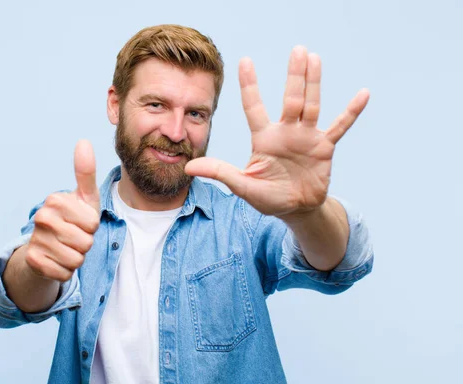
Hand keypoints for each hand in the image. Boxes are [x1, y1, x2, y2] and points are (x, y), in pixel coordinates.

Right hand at [25, 140, 100, 281]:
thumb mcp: (84, 197)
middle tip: (73, 237)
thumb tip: (83, 141)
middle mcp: (41, 217)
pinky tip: (56, 260)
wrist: (45, 247)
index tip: (80, 221)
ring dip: (76, 258)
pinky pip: (65, 274)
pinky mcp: (32, 261)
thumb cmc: (72, 219)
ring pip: (76, 260)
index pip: (93, 223)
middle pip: (86, 243)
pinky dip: (65, 271)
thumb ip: (85, 172)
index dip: (92, 226)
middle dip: (85, 244)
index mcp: (55, 199)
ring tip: (65, 248)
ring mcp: (34, 239)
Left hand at [185, 46, 368, 216]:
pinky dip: (351, 112)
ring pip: (311, 105)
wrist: (295, 209)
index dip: (250, 85)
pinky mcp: (324, 147)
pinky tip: (363, 94)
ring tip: (315, 58)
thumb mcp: (242, 185)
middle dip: (294, 75)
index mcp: (263, 138)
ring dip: (315, 82)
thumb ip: (220, 172)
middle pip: (290, 98)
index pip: (254, 106)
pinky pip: (339, 126)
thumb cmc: (267, 196)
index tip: (245, 61)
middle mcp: (285, 131)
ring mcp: (306, 137)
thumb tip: (189, 166)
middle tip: (298, 49)